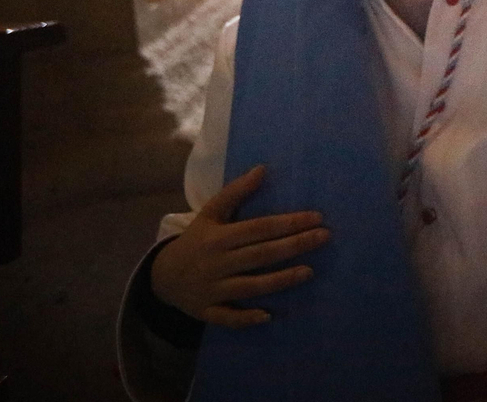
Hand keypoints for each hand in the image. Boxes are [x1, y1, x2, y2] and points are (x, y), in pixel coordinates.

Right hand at [150, 165, 329, 327]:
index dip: (288, 223)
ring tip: (309, 271)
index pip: (259, 228)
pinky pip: (228, 317)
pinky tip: (269, 315)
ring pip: (250, 286)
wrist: (162, 276)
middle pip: (261, 255)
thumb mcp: (210, 213)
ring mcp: (212, 289)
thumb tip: (262, 169)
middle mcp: (217, 263)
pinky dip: (246, 318)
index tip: (317, 217)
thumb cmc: (196, 241)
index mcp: (219, 237)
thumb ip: (235, 192)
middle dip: (294, 246)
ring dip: (280, 280)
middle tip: (325, 237)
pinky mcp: (207, 311)